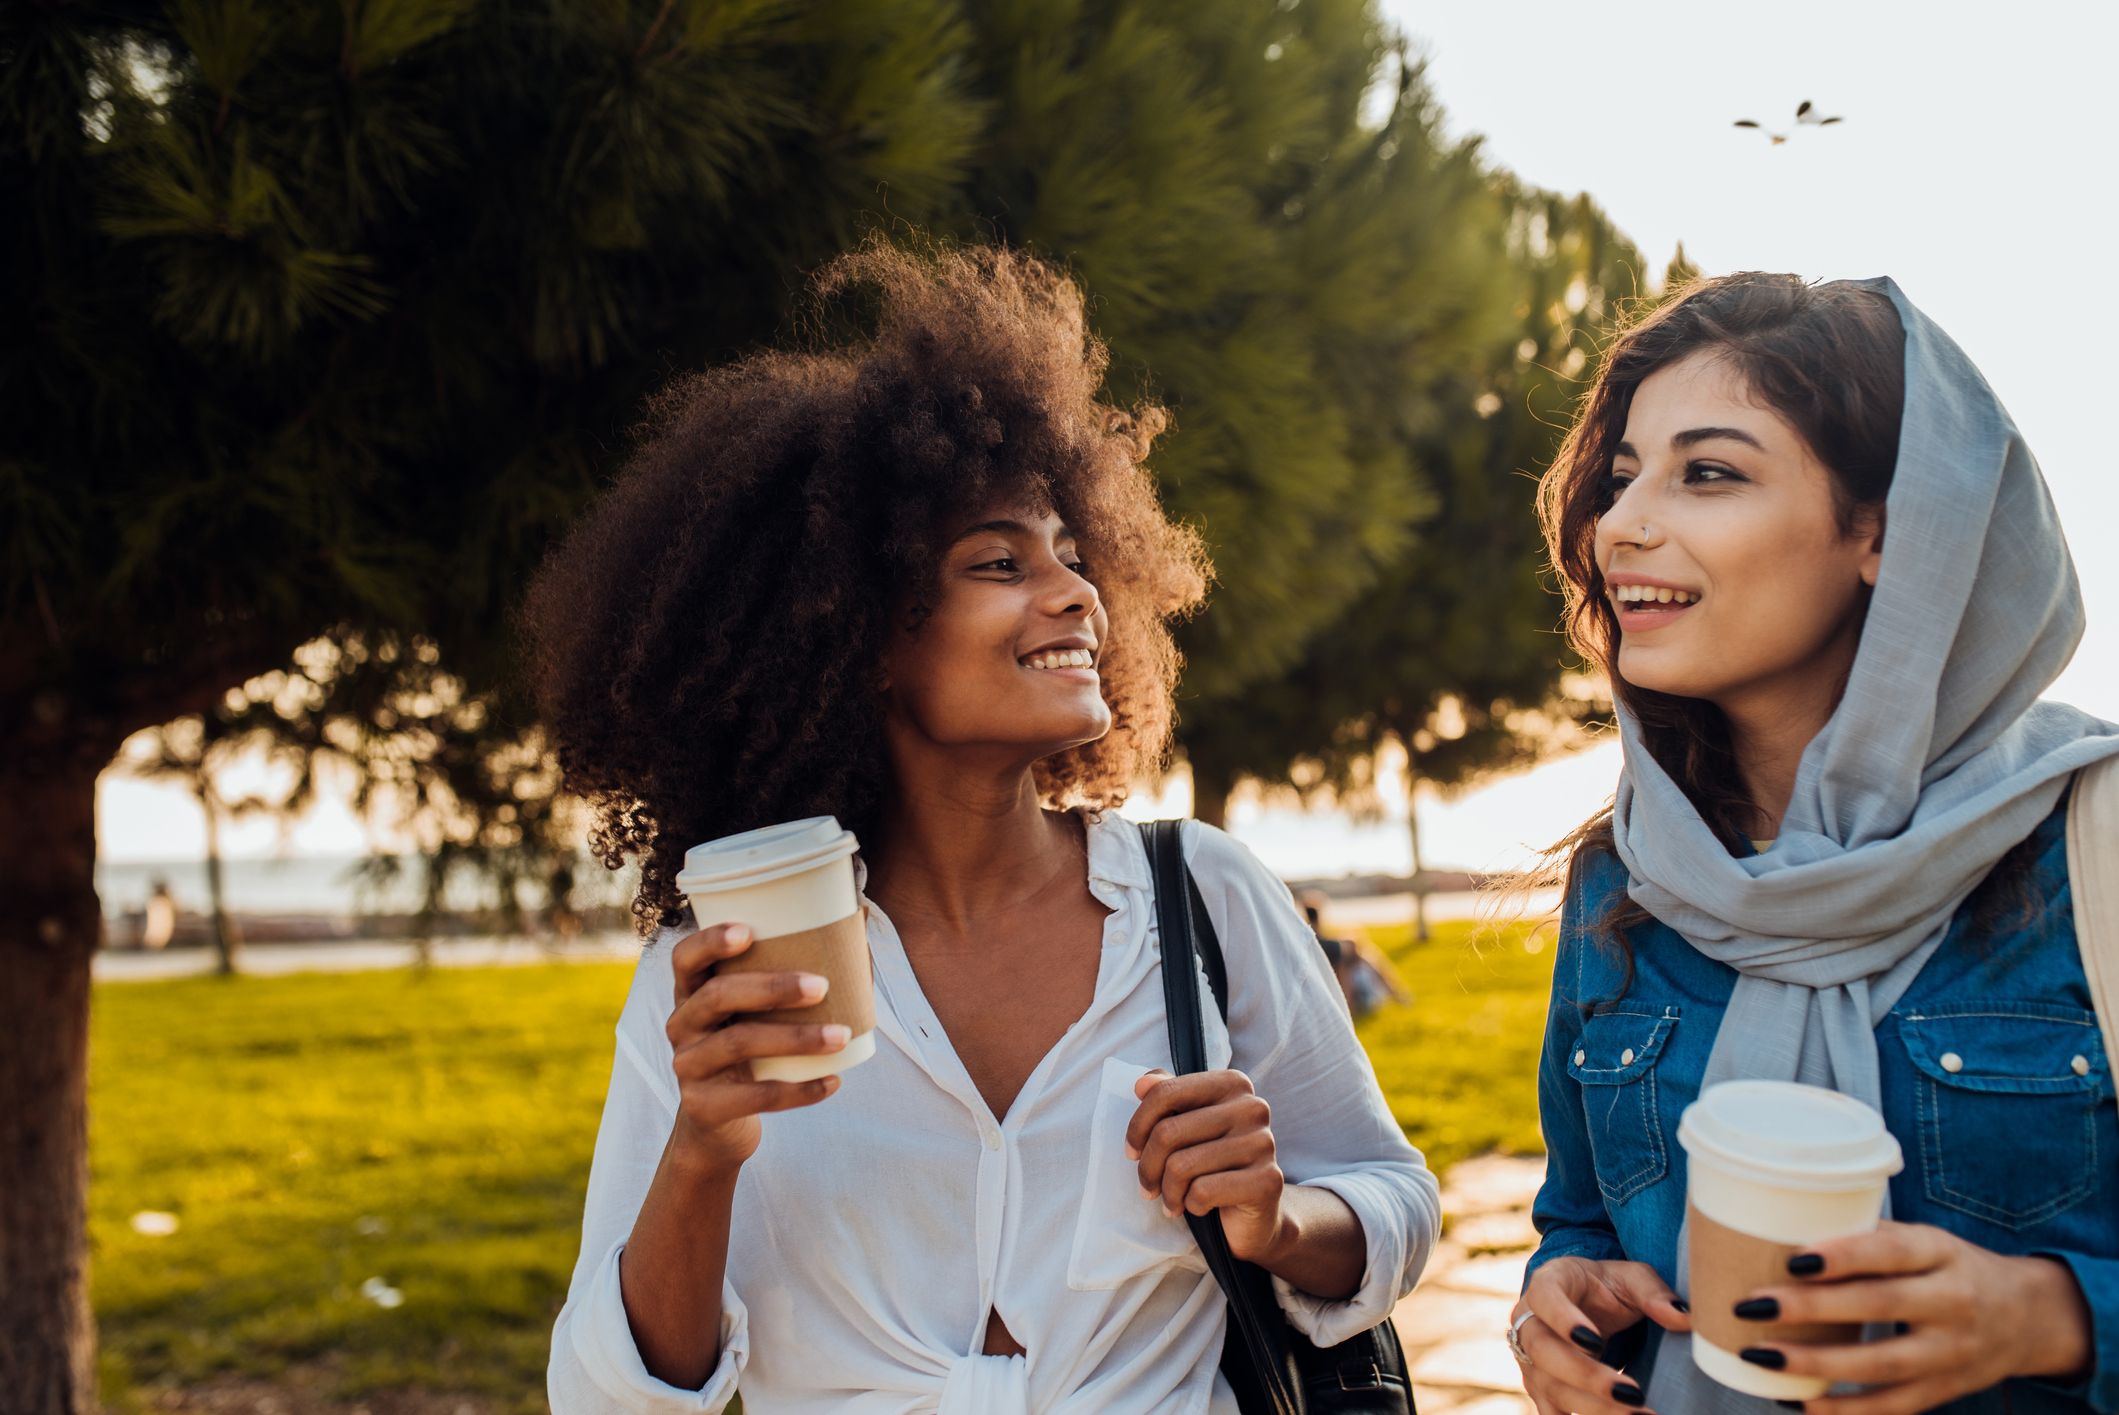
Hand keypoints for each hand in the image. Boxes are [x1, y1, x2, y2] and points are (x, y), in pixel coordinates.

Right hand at [663, 923, 849, 1177]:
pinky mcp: (702, 1106)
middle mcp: (682, 1025)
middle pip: (717, 996)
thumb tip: (858, 930)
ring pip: (737, 1043)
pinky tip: (833, 1081)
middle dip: (772, 988)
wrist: (719, 1123)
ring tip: (841, 1036)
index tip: (748, 932)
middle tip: (822, 986)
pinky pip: (753, 1097)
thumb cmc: (752, 1050)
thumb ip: (786, 976)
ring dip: (795, 1038)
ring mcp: (688, 1066)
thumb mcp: (753, 1014)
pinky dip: (799, 1090)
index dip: (710, 941)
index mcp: (692, 993)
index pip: (685, 958)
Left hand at [1126, 1068, 1283, 1259]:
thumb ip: (1167, 1098)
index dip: (1138, 1126)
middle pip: (1168, 1132)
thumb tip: (1142, 1083)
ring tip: (1171, 1201)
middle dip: (1148, 1167)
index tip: (1132, 1152)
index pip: (1166, 1092)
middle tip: (1147, 1187)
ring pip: (1181, 1166)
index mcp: (1232, 1084)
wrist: (1254, 1217)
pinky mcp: (1267, 1180)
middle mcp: (1252, 1107)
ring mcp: (1262, 1143)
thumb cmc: (1213, 1166)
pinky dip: (1190, 1205)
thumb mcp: (1187, 1126)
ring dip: (1168, 1192)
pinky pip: (1203, 1191)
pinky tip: (1198, 1207)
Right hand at [1513, 1256, 1690, 1414]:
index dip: (1564, 1320)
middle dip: (1587, 1376)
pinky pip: (1553, 1413)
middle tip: (1633, 1393)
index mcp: (1550, 1282)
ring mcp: (1531, 1358)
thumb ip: (1655, 1294)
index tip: (1595, 1341)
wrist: (1586, 1305)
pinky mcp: (1541, 1388)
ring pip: (1551, 1387)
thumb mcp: (1633, 1278)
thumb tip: (1683, 1317)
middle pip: (1545, 1351)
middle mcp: (1530, 1321)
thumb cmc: (1609, 1287)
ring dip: (1593, 1408)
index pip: (1546, 1297)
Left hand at [1726, 1221, 2092, 1413]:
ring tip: (1761, 1357)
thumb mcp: (1924, 1239)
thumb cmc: (1950, 1266)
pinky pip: (1892, 1406)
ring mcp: (1951, 1353)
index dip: (1843, 1254)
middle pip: (1879, 1306)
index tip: (1792, 1258)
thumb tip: (1778, 1232)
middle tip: (1752, 1306)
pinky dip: (1845, 1410)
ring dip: (1816, 1364)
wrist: (2029, 1316)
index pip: (1892, 1249)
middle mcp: (1953, 1302)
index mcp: (1941, 1252)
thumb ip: (1867, 1238)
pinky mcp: (1945, 1391)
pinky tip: (1800, 1403)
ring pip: (1882, 1364)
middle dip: (1811, 1309)